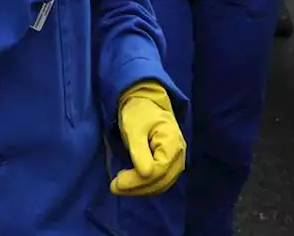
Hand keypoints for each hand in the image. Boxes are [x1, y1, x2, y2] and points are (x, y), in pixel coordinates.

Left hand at [111, 81, 185, 196]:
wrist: (145, 103)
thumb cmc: (138, 112)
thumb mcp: (134, 128)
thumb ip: (139, 150)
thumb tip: (144, 174)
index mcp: (172, 143)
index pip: (159, 170)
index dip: (138, 180)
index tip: (118, 182)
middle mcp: (179, 154)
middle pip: (162, 180)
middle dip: (138, 187)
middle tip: (114, 187)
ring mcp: (176, 160)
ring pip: (162, 183)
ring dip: (141, 189)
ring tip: (119, 187)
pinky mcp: (169, 163)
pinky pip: (160, 179)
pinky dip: (146, 185)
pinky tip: (131, 184)